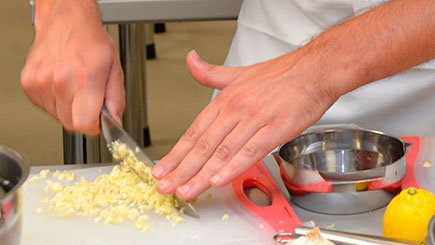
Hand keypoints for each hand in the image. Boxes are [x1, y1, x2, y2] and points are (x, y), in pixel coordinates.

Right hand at [21, 0, 124, 135]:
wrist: (66, 21)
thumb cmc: (91, 41)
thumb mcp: (115, 70)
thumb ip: (117, 100)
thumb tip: (115, 122)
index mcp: (85, 79)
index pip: (84, 124)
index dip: (94, 128)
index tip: (98, 123)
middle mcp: (60, 81)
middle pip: (71, 124)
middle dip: (83, 118)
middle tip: (89, 99)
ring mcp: (41, 82)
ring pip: (57, 117)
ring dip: (68, 109)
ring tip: (75, 87)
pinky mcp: (29, 83)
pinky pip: (45, 107)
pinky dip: (55, 101)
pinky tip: (62, 85)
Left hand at [152, 49, 339, 199]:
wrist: (314, 70)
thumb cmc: (281, 74)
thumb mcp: (238, 72)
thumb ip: (210, 72)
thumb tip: (191, 61)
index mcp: (225, 99)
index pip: (194, 131)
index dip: (176, 153)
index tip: (163, 169)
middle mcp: (235, 110)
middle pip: (203, 145)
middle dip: (181, 170)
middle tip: (165, 187)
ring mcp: (254, 119)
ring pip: (222, 151)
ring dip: (201, 175)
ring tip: (186, 191)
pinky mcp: (275, 129)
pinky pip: (250, 151)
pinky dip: (233, 167)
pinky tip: (219, 180)